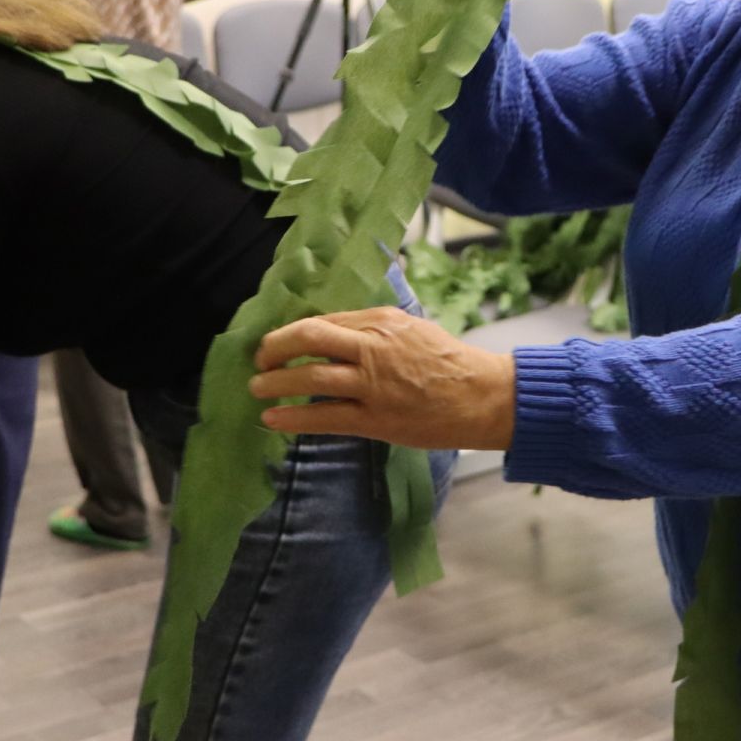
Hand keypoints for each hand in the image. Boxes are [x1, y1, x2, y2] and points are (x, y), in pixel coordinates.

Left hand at [250, 307, 515, 449]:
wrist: (483, 396)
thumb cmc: (450, 363)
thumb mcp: (413, 329)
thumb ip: (376, 329)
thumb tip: (337, 332)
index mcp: (383, 320)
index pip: (325, 321)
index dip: (294, 332)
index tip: (280, 342)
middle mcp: (374, 347)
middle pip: (309, 338)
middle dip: (276, 348)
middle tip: (260, 359)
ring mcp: (374, 384)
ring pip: (311, 379)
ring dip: (276, 383)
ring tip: (257, 388)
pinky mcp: (376, 419)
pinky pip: (325, 418)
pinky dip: (293, 418)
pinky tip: (273, 419)